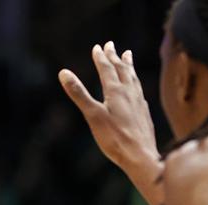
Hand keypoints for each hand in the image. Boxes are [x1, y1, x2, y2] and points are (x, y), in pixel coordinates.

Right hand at [58, 41, 158, 170]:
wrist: (140, 157)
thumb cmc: (114, 138)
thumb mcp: (92, 115)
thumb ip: (78, 93)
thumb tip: (63, 73)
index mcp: (116, 92)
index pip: (107, 69)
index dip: (101, 58)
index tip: (97, 47)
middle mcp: (129, 93)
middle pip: (122, 69)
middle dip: (114, 56)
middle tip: (110, 45)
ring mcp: (138, 102)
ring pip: (133, 78)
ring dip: (128, 65)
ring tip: (127, 55)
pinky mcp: (143, 112)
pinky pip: (139, 89)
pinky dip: (135, 81)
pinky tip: (135, 86)